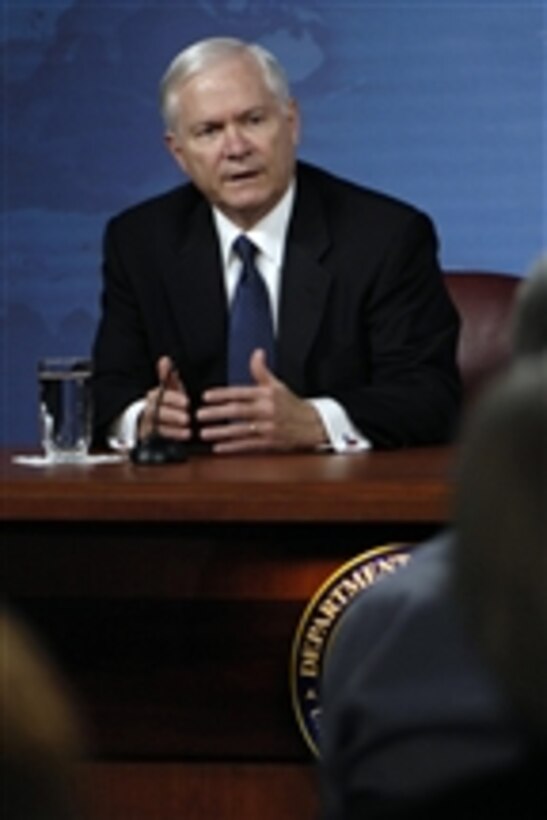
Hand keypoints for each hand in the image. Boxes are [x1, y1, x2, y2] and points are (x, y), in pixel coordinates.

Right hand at [138, 356, 190, 440]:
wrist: (146, 420)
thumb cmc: (164, 403)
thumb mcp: (168, 389)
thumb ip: (168, 376)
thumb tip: (165, 359)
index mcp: (154, 396)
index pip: (161, 396)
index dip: (173, 399)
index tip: (186, 402)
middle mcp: (149, 409)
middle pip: (158, 412)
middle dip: (173, 415)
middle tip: (187, 418)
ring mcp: (148, 424)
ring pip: (158, 427)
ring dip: (173, 430)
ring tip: (187, 432)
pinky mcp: (149, 437)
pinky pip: (158, 438)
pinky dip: (171, 438)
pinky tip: (183, 437)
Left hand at [196, 349, 327, 452]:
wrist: (312, 425)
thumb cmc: (291, 404)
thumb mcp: (277, 385)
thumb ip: (261, 371)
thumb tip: (256, 352)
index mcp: (267, 395)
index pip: (240, 393)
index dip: (222, 394)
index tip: (206, 396)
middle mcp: (267, 411)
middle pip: (238, 412)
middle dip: (216, 413)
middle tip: (198, 415)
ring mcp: (268, 428)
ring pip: (240, 430)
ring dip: (220, 432)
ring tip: (204, 433)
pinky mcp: (269, 443)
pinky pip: (248, 445)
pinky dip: (233, 447)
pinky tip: (219, 447)